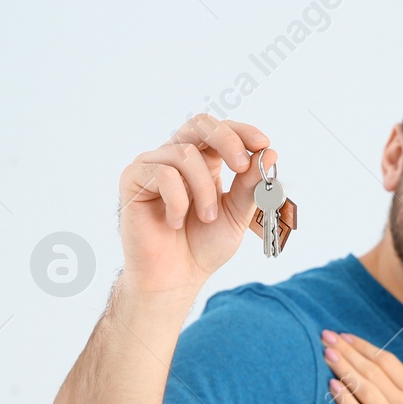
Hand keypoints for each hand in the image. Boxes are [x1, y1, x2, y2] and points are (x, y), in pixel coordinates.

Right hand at [117, 114, 273, 294]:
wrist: (174, 278)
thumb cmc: (201, 248)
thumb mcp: (236, 215)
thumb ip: (250, 186)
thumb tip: (270, 152)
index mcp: (203, 162)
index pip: (221, 131)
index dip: (242, 132)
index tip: (262, 144)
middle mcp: (176, 158)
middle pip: (200, 124)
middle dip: (226, 141)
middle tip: (241, 166)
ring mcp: (153, 166)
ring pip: (185, 153)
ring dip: (204, 189)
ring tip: (206, 218)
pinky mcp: (133, 179)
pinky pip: (162, 174)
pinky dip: (178, 201)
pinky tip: (175, 222)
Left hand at [321, 330, 402, 403]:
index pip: (389, 363)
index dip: (365, 347)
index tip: (347, 337)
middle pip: (373, 370)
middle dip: (348, 351)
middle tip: (328, 335)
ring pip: (365, 388)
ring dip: (343, 368)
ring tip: (327, 353)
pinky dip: (345, 400)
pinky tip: (332, 386)